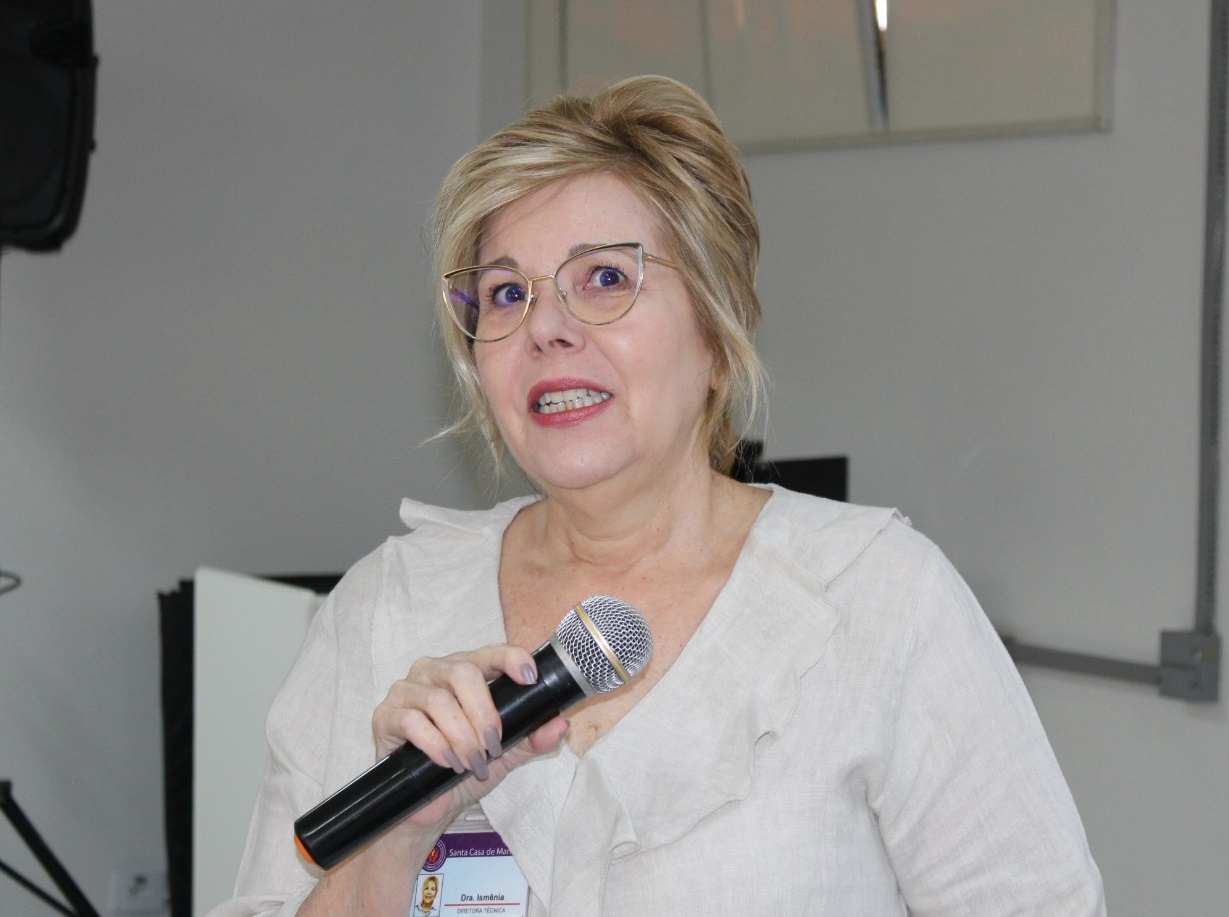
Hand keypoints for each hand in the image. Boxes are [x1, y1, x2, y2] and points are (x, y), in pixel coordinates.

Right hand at [372, 644, 568, 827]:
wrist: (426, 807)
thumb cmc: (463, 769)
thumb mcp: (505, 754)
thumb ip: (531, 737)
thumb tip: (560, 724)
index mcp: (465, 671)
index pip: (489, 652)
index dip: (510, 658)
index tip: (528, 677)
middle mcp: (434, 672)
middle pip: (463, 672)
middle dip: (484, 713)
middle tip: (492, 746)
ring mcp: (407, 690)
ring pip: (439, 699)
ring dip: (462, 736)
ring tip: (471, 763)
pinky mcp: (385, 715)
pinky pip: (412, 721)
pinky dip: (436, 745)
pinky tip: (448, 762)